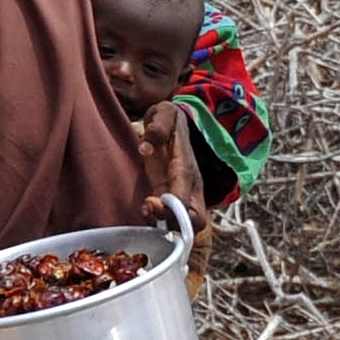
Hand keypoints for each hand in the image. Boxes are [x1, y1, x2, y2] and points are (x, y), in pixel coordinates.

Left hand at [134, 101, 204, 227]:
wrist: (174, 122)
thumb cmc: (168, 119)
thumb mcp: (164, 113)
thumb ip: (158, 126)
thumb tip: (146, 147)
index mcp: (187, 168)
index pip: (187, 198)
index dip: (171, 208)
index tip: (150, 201)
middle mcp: (189, 186)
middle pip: (195, 220)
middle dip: (174, 224)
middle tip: (148, 209)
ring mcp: (181, 194)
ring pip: (185, 224)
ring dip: (166, 225)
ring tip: (145, 208)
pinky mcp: (169, 196)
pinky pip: (172, 218)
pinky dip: (160, 221)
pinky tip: (144, 210)